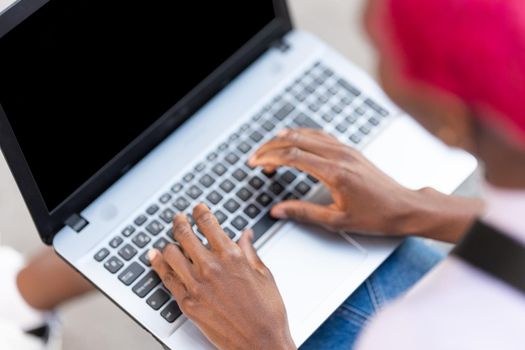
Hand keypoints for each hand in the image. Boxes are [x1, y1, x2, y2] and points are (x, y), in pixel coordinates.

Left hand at [149, 204, 295, 349]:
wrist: (261, 343)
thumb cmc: (267, 312)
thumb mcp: (264, 274)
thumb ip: (250, 251)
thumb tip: (245, 236)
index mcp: (232, 256)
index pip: (208, 223)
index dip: (200, 211)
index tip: (198, 209)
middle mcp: (211, 267)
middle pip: (185, 234)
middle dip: (180, 221)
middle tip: (179, 218)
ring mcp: (196, 285)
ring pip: (171, 253)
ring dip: (170, 242)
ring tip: (171, 240)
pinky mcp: (187, 303)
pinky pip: (166, 278)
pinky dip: (158, 264)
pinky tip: (155, 257)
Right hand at [248, 128, 481, 240]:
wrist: (404, 207)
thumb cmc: (376, 216)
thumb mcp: (337, 220)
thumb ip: (304, 213)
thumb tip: (277, 210)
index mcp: (334, 173)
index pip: (292, 157)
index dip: (269, 158)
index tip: (255, 163)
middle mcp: (339, 155)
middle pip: (295, 140)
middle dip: (270, 147)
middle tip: (255, 158)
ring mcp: (345, 149)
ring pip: (307, 134)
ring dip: (284, 140)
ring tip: (268, 150)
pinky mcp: (350, 149)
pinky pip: (320, 135)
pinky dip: (302, 136)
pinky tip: (294, 141)